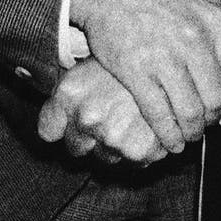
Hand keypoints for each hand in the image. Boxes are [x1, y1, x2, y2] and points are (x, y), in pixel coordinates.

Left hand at [37, 59, 166, 165]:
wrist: (173, 61)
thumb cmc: (133, 57)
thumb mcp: (92, 65)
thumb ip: (67, 96)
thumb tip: (52, 127)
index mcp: (70, 93)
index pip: (47, 132)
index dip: (59, 129)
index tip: (68, 126)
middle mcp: (86, 117)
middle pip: (76, 149)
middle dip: (89, 139)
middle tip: (110, 118)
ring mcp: (112, 136)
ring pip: (105, 158)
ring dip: (116, 146)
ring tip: (131, 119)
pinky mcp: (138, 152)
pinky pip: (133, 163)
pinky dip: (142, 150)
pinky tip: (147, 128)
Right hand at [71, 0, 220, 151]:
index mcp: (215, 18)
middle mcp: (194, 40)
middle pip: (217, 99)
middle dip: (213, 116)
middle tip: (204, 118)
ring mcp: (164, 59)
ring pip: (191, 112)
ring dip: (192, 131)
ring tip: (189, 131)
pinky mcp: (136, 73)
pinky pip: (159, 116)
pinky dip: (167, 135)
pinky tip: (169, 140)